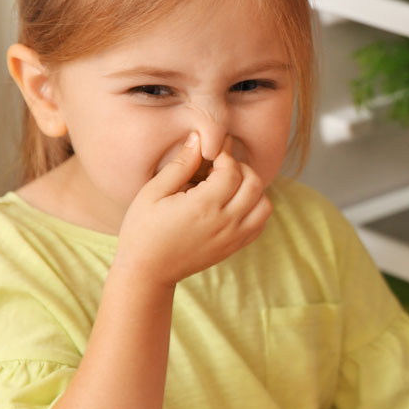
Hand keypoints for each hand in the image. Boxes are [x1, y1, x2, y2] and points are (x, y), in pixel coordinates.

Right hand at [116, 132, 271, 286]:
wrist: (148, 270)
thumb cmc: (143, 229)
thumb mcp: (153, 192)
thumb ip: (180, 165)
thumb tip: (198, 138)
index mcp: (204, 207)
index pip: (232, 171)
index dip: (225, 155)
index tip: (212, 150)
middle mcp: (225, 223)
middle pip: (254, 184)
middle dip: (240, 168)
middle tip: (219, 167)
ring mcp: (233, 237)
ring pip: (264, 204)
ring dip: (252, 188)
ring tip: (228, 185)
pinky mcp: (235, 247)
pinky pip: (260, 223)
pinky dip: (255, 207)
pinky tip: (232, 202)